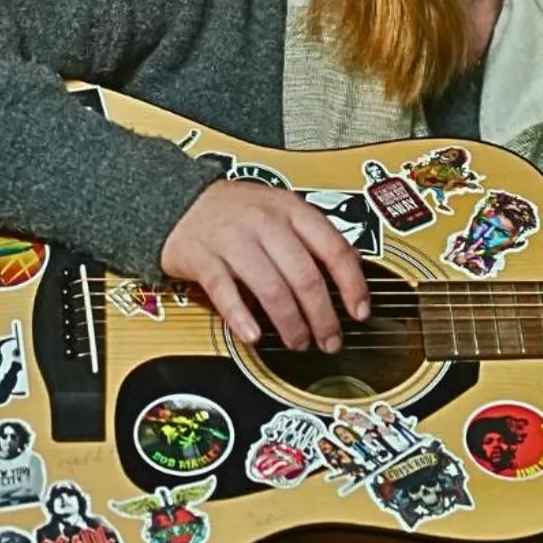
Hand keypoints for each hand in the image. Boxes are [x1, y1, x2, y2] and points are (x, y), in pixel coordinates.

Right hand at [159, 181, 369, 351]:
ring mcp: (233, 240)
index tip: (360, 311)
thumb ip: (313, 237)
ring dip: (291, 324)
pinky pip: (226, 293)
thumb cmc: (238, 210)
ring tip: (298, 342)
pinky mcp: (204, 259)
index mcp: (291, 209)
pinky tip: (254, 335)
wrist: (182, 200)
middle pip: (305, 276)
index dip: (352, 285)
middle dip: (323, 317)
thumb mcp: (281, 208)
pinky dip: (242, 319)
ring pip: (272, 289)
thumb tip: (351, 271)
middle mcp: (266, 222)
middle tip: (329, 340)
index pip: (334, 248)